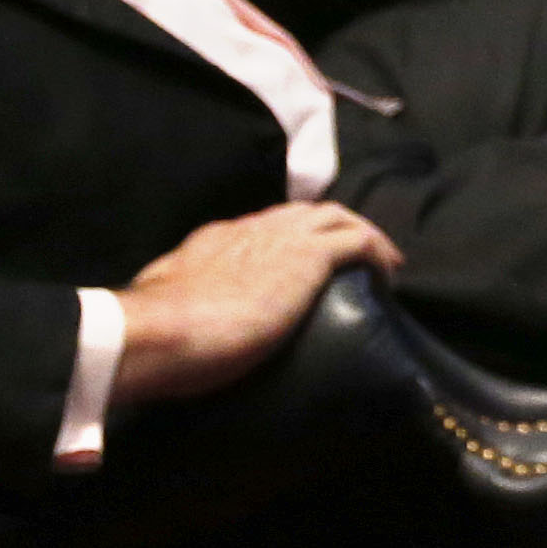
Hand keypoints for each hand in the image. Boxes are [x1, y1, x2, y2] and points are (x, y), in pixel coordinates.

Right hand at [110, 201, 399, 410]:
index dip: (284, 241)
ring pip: (334, 216)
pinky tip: (389, 275)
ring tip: (382, 265)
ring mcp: (281, 238)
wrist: (163, 331)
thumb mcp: (165, 311)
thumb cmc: (157, 334)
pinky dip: (377, 251)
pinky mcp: (309, 256)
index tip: (298, 264)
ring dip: (361, 235)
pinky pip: (358, 240)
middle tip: (352, 257)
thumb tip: (170, 329)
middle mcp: (249, 229)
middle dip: (328, 229)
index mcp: (213, 241)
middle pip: (301, 213)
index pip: (258, 228)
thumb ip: (174, 309)